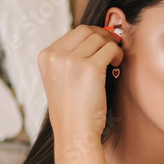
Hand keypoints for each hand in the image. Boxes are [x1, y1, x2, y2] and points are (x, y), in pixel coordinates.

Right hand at [36, 24, 122, 138]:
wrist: (75, 132)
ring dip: (111, 46)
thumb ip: (69, 58)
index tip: (103, 42)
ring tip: (115, 60)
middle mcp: (55, 55)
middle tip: (114, 46)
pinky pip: (110, 49)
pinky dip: (117, 53)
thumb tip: (93, 38)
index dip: (93, 35)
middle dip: (103, 36)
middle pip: (86, 31)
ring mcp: (71, 61)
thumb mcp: (60, 79)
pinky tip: (117, 64)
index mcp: (45, 56)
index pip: (74, 32)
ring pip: (99, 38)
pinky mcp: (89, 68)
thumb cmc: (72, 110)